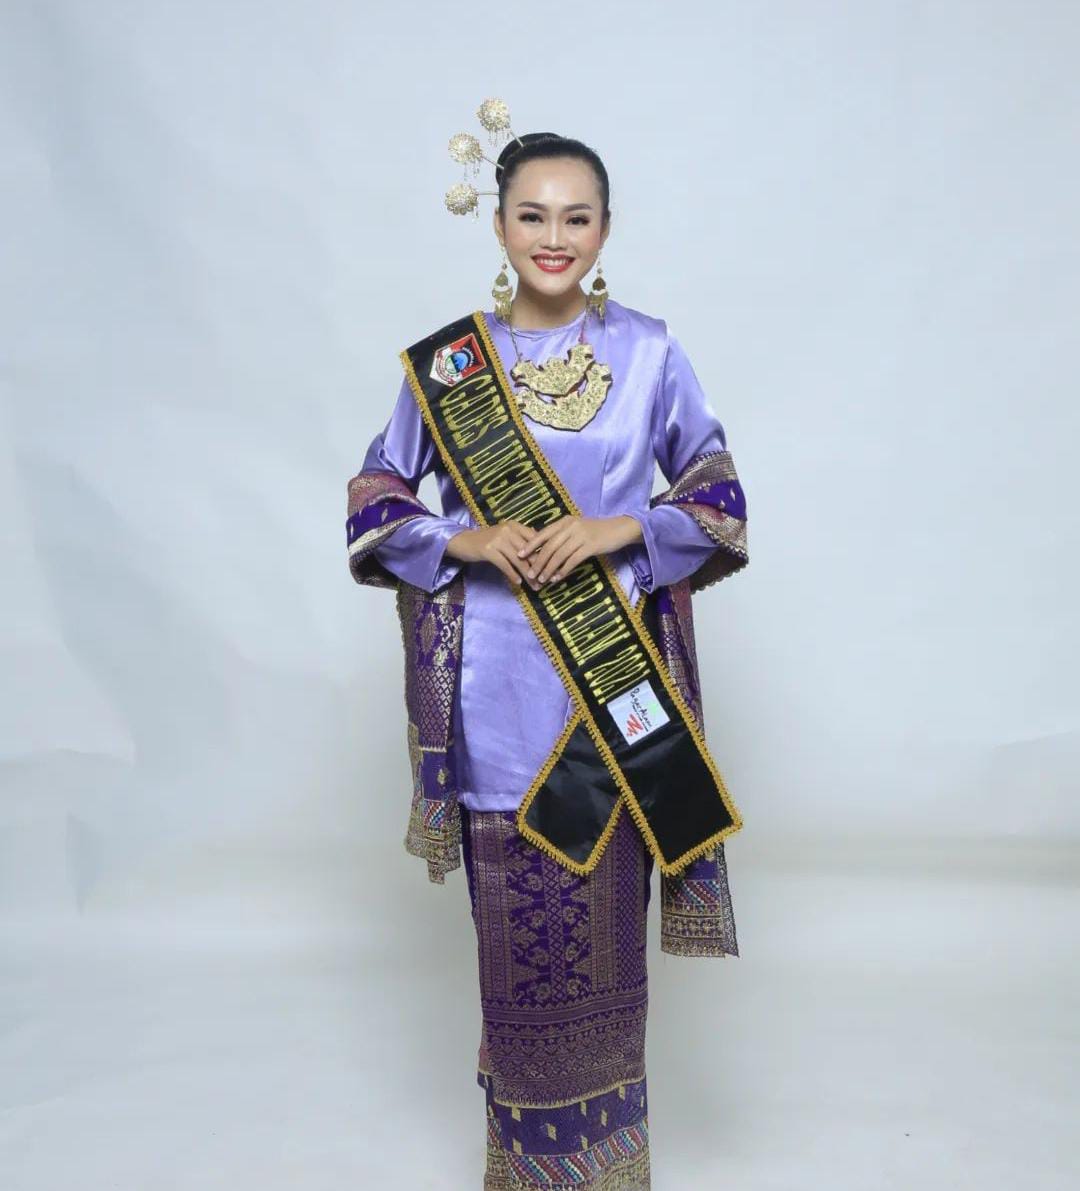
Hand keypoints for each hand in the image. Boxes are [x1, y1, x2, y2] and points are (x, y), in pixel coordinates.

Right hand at [444, 521, 542, 588]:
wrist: (464, 541)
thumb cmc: (488, 540)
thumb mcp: (506, 535)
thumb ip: (522, 538)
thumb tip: (542, 546)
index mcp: (515, 525)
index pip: (535, 539)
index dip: (544, 555)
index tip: (551, 568)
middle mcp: (508, 530)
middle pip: (528, 552)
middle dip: (538, 568)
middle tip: (545, 582)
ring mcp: (497, 539)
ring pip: (518, 560)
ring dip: (527, 575)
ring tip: (534, 586)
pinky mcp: (488, 549)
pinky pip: (505, 565)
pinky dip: (513, 574)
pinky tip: (518, 582)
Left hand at [515, 515, 641, 587]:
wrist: (619, 529)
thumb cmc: (596, 531)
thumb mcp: (577, 529)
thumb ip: (562, 536)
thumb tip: (544, 550)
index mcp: (565, 521)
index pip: (543, 533)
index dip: (530, 545)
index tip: (519, 556)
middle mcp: (571, 526)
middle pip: (549, 546)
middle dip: (537, 562)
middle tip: (529, 575)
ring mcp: (581, 535)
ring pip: (559, 555)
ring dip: (549, 569)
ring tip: (542, 580)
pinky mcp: (590, 546)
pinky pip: (572, 560)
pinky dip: (563, 571)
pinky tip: (558, 578)